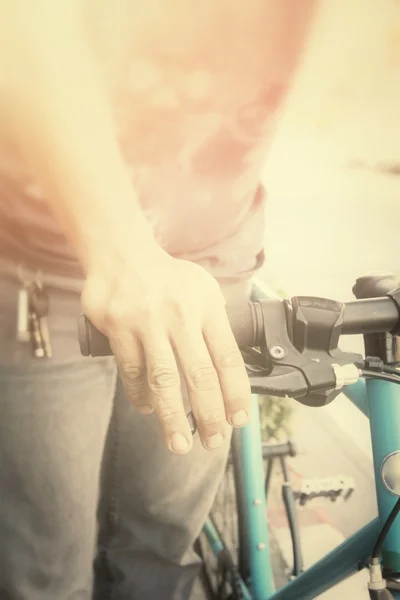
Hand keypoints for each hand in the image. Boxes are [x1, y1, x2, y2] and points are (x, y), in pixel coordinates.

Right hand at [82, 245, 250, 454]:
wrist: (122, 255)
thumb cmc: (168, 278)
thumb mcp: (203, 290)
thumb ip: (215, 324)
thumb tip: (228, 369)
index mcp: (206, 307)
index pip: (228, 357)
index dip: (235, 393)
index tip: (238, 419)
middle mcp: (180, 316)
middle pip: (199, 375)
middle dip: (208, 414)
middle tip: (212, 442)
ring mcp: (147, 323)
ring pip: (163, 380)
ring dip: (173, 417)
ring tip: (180, 444)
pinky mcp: (119, 329)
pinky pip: (133, 372)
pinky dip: (140, 395)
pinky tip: (148, 408)